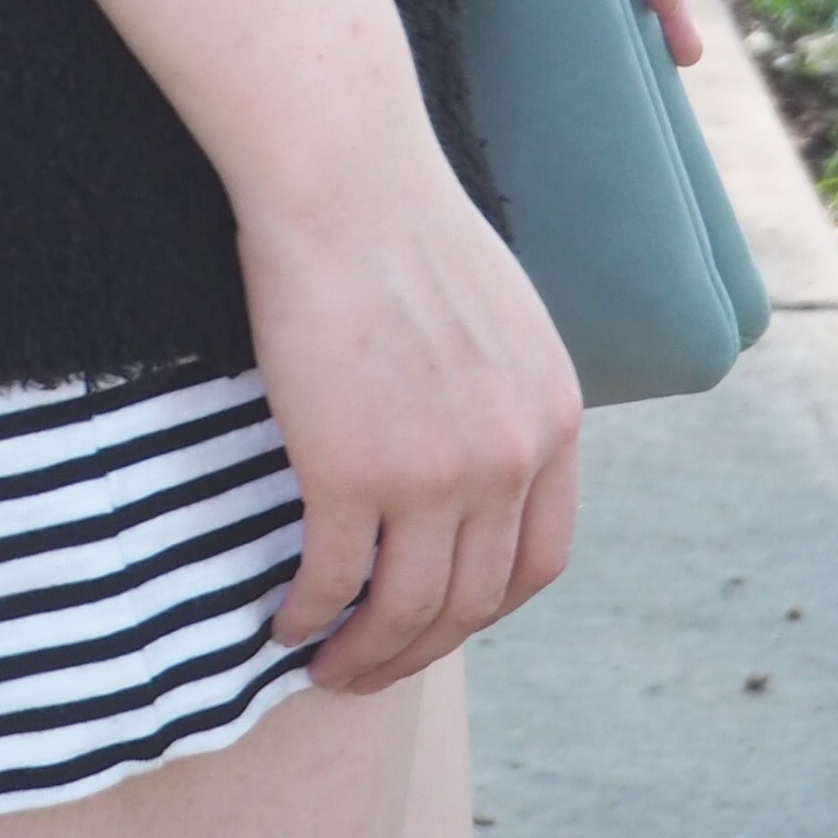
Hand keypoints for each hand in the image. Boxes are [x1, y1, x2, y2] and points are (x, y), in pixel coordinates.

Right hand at [245, 136, 583, 693]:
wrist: (338, 172)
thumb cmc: (397, 216)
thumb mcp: (500, 310)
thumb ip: (505, 389)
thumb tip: (482, 448)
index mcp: (553, 417)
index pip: (541, 561)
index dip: (488, 606)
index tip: (440, 618)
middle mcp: (511, 458)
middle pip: (474, 602)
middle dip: (421, 649)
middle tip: (371, 665)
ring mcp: (436, 474)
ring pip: (409, 611)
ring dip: (366, 655)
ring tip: (326, 665)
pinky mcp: (353, 472)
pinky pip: (334, 581)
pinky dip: (309, 615)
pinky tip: (284, 620)